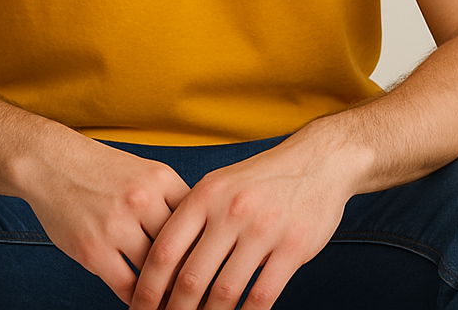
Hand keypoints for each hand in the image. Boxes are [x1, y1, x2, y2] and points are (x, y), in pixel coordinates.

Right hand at [22, 136, 192, 303]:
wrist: (50, 162)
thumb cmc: (100, 170)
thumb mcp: (145, 172)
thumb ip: (172, 200)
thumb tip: (202, 237)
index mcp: (162, 179)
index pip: (199, 221)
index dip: (209, 248)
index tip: (215, 267)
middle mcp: (143, 200)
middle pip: (182, 249)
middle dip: (192, 274)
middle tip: (199, 292)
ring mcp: (116, 225)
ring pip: (156, 272)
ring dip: (166, 291)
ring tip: (174, 302)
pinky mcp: (93, 249)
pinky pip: (127, 286)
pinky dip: (138, 298)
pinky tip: (143, 300)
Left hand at [128, 134, 357, 309]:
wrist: (318, 161)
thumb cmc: (262, 179)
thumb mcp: (220, 185)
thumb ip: (193, 219)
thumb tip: (162, 265)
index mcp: (206, 195)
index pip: (165, 250)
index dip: (148, 287)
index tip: (140, 307)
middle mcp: (231, 211)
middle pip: (190, 277)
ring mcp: (263, 229)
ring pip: (224, 292)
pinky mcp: (292, 247)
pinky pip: (262, 295)